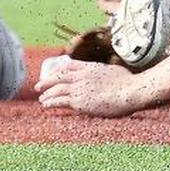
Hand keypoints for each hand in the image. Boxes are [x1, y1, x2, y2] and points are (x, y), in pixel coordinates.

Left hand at [36, 58, 154, 117]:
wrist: (130, 91)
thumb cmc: (128, 83)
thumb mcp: (114, 71)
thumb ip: (105, 73)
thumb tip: (108, 75)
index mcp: (90, 67)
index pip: (69, 65)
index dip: (59, 70)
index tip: (54, 73)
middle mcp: (82, 76)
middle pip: (58, 76)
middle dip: (47, 81)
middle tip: (39, 86)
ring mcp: (80, 88)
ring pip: (57, 89)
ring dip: (47, 93)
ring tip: (41, 98)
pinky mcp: (80, 101)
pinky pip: (60, 101)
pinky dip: (51, 102)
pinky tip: (46, 105)